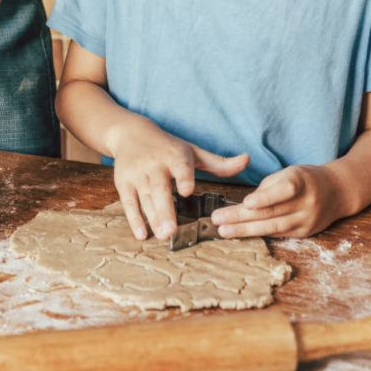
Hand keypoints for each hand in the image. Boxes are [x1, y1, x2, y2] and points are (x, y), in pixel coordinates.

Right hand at [111, 118, 249, 240]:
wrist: (129, 134)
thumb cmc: (166, 146)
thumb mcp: (192, 151)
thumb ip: (219, 163)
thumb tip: (247, 160)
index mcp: (174, 156)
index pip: (180, 166)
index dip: (183, 177)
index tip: (187, 191)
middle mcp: (154, 164)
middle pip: (159, 188)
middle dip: (164, 209)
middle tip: (171, 230)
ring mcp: (136, 174)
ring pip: (145, 198)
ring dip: (152, 218)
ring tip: (163, 236)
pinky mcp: (123, 183)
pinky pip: (128, 202)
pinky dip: (133, 219)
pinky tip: (141, 234)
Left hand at [211, 165, 344, 238]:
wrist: (338, 191)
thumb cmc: (305, 179)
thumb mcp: (289, 173)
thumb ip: (268, 188)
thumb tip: (244, 205)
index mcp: (302, 181)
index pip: (284, 190)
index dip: (266, 197)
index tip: (246, 203)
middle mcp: (307, 202)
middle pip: (271, 212)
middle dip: (241, 217)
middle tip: (217, 219)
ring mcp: (307, 220)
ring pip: (272, 227)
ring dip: (245, 230)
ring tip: (223, 231)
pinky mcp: (305, 233)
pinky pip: (277, 233)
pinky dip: (257, 233)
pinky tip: (239, 234)